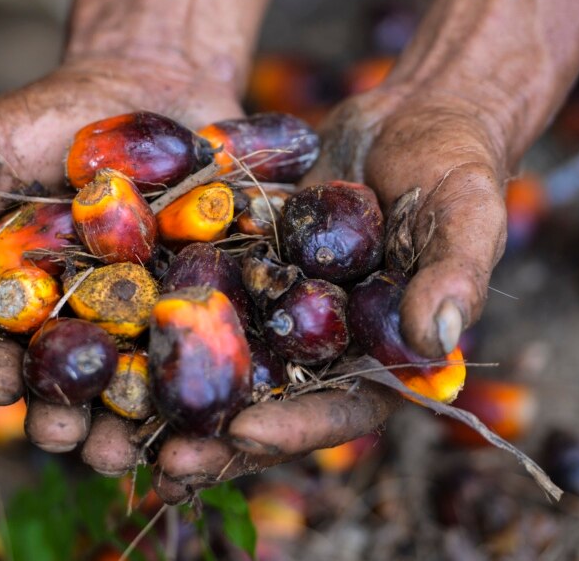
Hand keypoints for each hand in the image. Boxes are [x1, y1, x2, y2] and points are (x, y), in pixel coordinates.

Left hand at [142, 86, 508, 502]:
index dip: (295, 429)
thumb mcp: (467, 214)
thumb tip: (433, 343)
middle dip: (218, 439)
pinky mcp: (244, 273)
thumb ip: (455, 277)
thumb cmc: (454, 167)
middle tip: (165, 461)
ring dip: (176, 400)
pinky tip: (110, 339)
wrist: (408, 115)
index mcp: (383, 358)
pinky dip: (162, 323)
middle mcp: (324, 348)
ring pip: (223, 368)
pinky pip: (201, 302)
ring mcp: (280, 312)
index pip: (341, 412)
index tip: (245, 434)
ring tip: (119, 429)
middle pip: (270, 407)